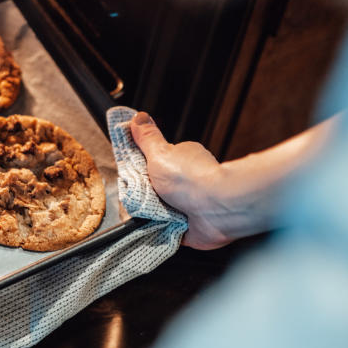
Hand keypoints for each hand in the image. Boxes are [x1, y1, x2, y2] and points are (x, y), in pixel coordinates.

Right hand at [130, 112, 231, 248]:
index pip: (153, 165)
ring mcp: (188, 205)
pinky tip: (155, 228)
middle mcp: (186, 182)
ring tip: (148, 214)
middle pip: (153, 189)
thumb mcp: (160, 153)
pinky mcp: (189, 227)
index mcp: (181, 161)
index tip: (130, 177)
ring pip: (158, 210)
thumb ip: (147, 138)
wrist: (217, 209)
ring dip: (151, 214)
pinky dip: (159, 230)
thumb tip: (138, 117)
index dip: (139, 172)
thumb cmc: (192, 180)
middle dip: (143, 196)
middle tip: (140, 198)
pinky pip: (165, 230)